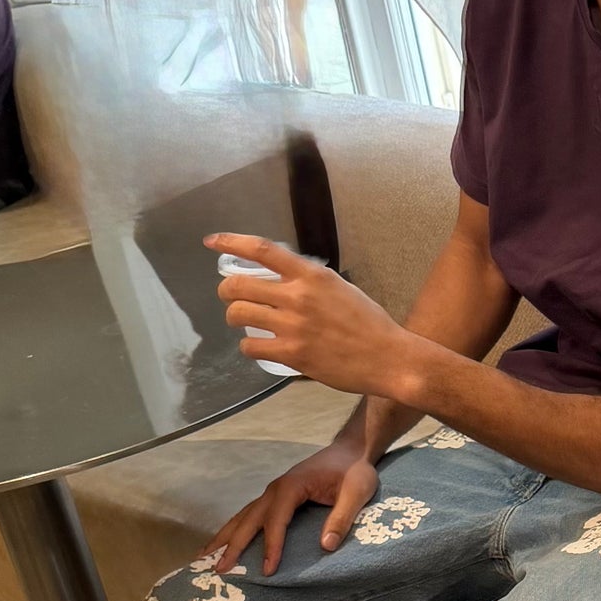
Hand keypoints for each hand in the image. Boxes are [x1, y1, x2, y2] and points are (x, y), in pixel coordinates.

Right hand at [203, 442, 379, 575]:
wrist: (350, 451)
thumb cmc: (354, 471)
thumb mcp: (357, 492)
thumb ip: (342, 518)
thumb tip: (325, 546)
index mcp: (291, 487)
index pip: (276, 520)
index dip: (271, 546)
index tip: (267, 570)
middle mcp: (275, 489)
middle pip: (248, 520)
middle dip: (233, 546)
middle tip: (218, 570)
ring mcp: (272, 492)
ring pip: (243, 517)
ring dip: (224, 538)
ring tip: (204, 558)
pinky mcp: (275, 497)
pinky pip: (250, 516)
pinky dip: (235, 530)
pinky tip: (225, 544)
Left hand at [207, 235, 420, 401]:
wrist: (389, 358)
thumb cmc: (370, 324)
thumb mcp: (341, 289)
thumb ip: (311, 282)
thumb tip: (285, 280)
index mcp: (312, 275)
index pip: (261, 250)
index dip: (230, 242)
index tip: (211, 242)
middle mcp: (298, 297)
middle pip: (239, 285)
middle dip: (226, 291)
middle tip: (231, 298)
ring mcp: (293, 326)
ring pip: (239, 315)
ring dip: (234, 318)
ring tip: (243, 322)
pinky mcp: (292, 354)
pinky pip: (251, 346)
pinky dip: (250, 346)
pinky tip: (259, 347)